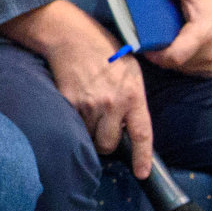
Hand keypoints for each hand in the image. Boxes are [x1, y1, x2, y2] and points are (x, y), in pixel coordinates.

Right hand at [4, 0, 152, 177]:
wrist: (72, 37)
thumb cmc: (105, 50)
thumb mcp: (132, 72)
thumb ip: (133, 98)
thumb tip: (129, 124)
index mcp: (133, 96)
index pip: (141, 135)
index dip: (143, 158)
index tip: (142, 173)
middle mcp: (112, 104)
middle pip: (109, 144)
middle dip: (106, 142)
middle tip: (104, 129)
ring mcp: (89, 105)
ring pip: (89, 136)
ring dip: (89, 131)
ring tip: (89, 111)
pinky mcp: (69, 103)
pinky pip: (72, 124)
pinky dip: (74, 120)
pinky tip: (76, 102)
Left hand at [142, 0, 211, 79]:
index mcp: (202, 35)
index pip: (174, 56)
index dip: (155, 55)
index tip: (144, 45)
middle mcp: (209, 54)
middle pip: (174, 63)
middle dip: (160, 54)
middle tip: (152, 39)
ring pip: (180, 68)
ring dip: (170, 58)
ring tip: (166, 41)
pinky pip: (189, 70)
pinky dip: (182, 62)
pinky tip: (180, 46)